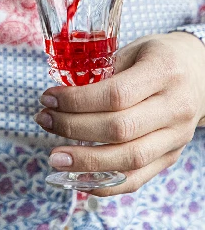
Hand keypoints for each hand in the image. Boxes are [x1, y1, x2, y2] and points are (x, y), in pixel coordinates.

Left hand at [34, 32, 204, 195]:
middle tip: (44, 120)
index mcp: (163, 72)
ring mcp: (176, 136)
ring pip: (130, 159)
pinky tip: (79, 178)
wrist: (200, 72)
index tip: (49, 99)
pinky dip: (106, 183)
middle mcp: (175, 107)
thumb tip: (61, 94)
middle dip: (73, 128)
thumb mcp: (132, 49)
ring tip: (54, 157)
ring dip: (86, 162)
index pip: (116, 95)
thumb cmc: (157, 56)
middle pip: (120, 129)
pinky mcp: (172, 155)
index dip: (77, 101)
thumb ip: (102, 69)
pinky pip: (139, 178)